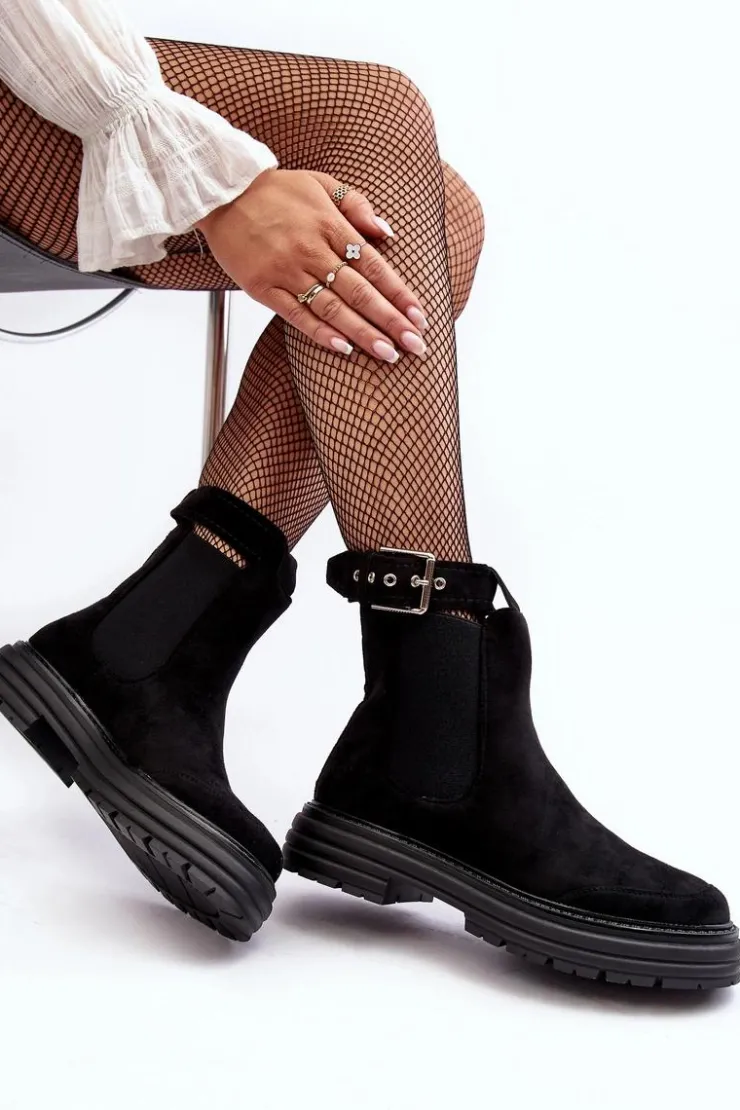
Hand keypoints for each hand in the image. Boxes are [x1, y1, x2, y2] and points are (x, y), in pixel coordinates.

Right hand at [195, 169, 428, 362]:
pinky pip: (296, 314)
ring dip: (363, 334)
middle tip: (416, 346)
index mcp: (330, 225)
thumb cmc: (275, 190)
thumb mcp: (321, 182)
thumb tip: (388, 233)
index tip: (419, 317)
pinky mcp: (263, 287)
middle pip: (360, 292)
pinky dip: (320, 333)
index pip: (374, 265)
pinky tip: (343, 349)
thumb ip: (357, 205)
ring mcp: (287, 271)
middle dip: (391, 321)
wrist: (221, 191)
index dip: (399, 293)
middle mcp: (312, 250)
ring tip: (388, 354)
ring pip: (333, 308)